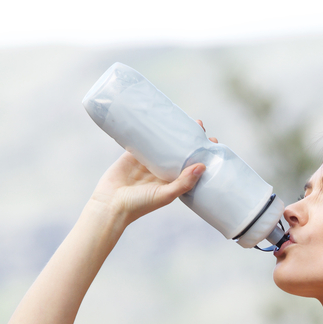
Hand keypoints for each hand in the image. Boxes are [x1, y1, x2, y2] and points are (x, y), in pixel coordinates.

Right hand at [89, 120, 217, 223]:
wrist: (110, 204)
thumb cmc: (139, 205)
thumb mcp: (165, 195)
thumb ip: (183, 183)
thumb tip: (203, 166)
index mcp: (172, 181)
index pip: (191, 164)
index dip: (201, 153)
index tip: (211, 141)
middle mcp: (162, 171)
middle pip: (179, 151)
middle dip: (189, 139)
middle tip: (199, 125)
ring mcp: (147, 162)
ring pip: (163, 144)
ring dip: (172, 132)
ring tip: (183, 118)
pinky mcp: (133, 154)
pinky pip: (144, 140)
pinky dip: (150, 131)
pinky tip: (158, 119)